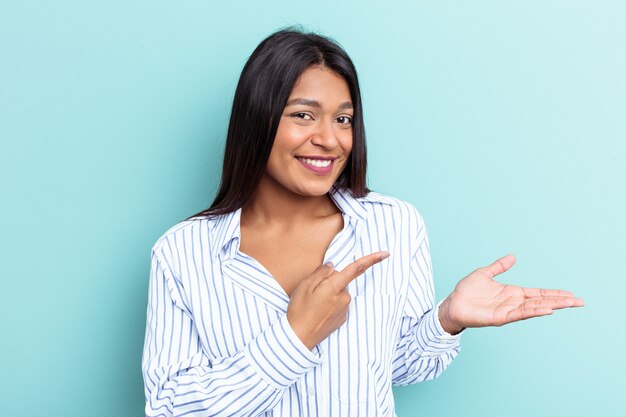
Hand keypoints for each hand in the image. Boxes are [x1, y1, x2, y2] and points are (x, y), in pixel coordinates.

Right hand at [287, 251, 389, 349]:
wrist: (299, 338)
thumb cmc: (299, 311)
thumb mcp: (304, 286)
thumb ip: (321, 272)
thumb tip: (332, 266)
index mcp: (335, 287)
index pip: (356, 269)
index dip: (372, 260)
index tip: (386, 253)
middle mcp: (344, 298)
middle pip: (341, 281)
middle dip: (330, 282)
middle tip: (313, 292)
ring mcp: (345, 310)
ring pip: (339, 293)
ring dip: (330, 294)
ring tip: (313, 305)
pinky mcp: (342, 319)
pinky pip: (338, 305)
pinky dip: (330, 305)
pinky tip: (318, 312)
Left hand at [438, 254, 584, 334]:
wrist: (452, 303)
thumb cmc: (466, 291)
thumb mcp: (485, 273)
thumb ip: (499, 266)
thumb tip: (513, 257)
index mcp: (512, 292)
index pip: (538, 293)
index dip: (554, 293)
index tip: (570, 294)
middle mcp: (513, 302)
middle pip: (542, 301)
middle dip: (561, 301)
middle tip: (580, 301)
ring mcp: (508, 310)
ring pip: (535, 308)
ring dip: (552, 306)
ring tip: (569, 304)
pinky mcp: (500, 317)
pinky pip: (520, 314)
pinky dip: (534, 312)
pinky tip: (547, 310)